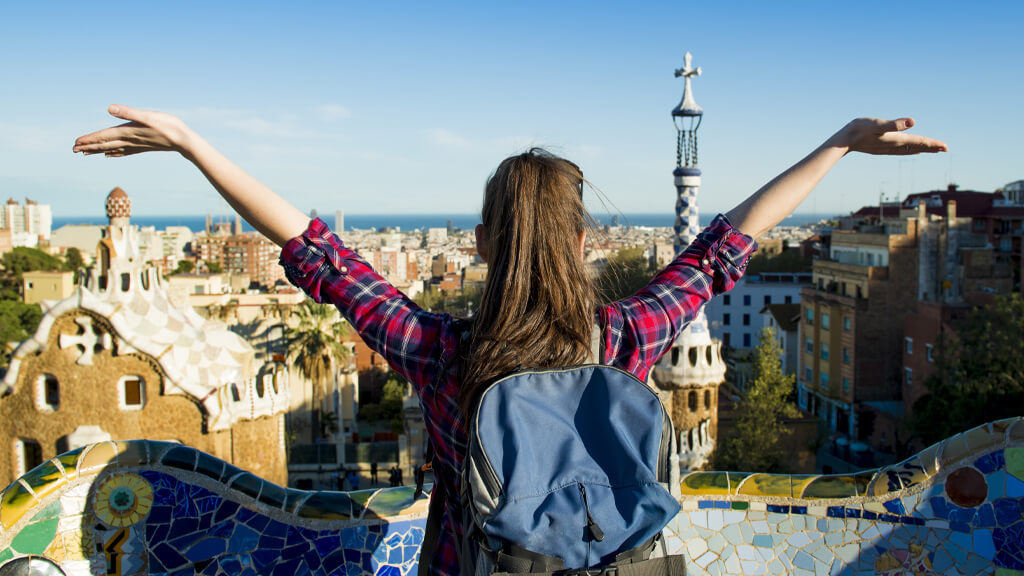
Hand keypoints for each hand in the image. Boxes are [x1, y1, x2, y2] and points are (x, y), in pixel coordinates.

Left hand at [73, 105, 190, 156]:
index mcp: (128, 132)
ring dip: (98, 150)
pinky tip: (109, 155)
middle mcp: (130, 140)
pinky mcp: (142, 146)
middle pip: (105, 145)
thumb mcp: (147, 116)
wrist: (184, 141)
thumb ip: (127, 112)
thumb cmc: (168, 126)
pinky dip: (114, 153)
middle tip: (73, 150)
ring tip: (85, 153)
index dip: (89, 139)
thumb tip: (109, 108)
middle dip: (89, 147)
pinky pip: (124, 151)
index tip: (75, 143)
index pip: (104, 136)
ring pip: (112, 149)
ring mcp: (136, 144)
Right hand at [834, 117, 947, 155]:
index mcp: (897, 139)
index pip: (919, 142)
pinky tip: (913, 150)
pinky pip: (902, 150)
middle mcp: (894, 145)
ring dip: (923, 149)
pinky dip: (911, 149)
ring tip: (933, 149)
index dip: (933, 144)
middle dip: (931, 147)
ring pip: (910, 149)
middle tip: (945, 149)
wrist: (844, 140)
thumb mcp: (878, 124)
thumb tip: (913, 122)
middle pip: (917, 147)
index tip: (945, 147)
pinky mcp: (883, 147)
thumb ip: (895, 124)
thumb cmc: (860, 129)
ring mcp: (888, 147)